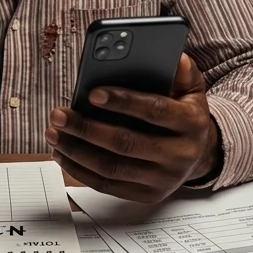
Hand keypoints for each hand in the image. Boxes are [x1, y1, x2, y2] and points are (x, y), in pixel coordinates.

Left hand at [46, 53, 221, 202]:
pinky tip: (62, 153)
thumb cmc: (184, 113)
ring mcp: (163, 179)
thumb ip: (182, 72)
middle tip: (59, 115)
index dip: (124, 102)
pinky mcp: (147, 195)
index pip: (155, 111)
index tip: (92, 94)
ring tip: (53, 132)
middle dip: (87, 128)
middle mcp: (180, 156)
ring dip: (77, 150)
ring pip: (112, 167)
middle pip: (126, 143)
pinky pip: (108, 185)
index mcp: (191, 124)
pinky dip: (80, 170)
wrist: (199, 154)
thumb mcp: (191, 89)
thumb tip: (174, 57)